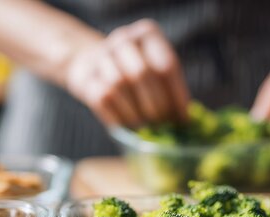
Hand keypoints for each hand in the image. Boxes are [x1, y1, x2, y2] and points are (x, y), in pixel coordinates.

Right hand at [65, 19, 189, 127]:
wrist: (92, 63)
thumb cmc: (133, 70)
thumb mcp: (154, 68)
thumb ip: (168, 88)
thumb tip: (184, 120)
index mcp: (147, 33)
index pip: (167, 66)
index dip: (176, 96)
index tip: (183, 119)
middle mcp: (123, 39)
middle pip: (142, 74)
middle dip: (156, 105)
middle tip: (164, 126)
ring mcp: (101, 56)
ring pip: (119, 86)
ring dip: (135, 112)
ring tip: (146, 129)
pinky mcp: (85, 76)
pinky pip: (102, 98)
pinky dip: (117, 116)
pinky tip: (127, 128)